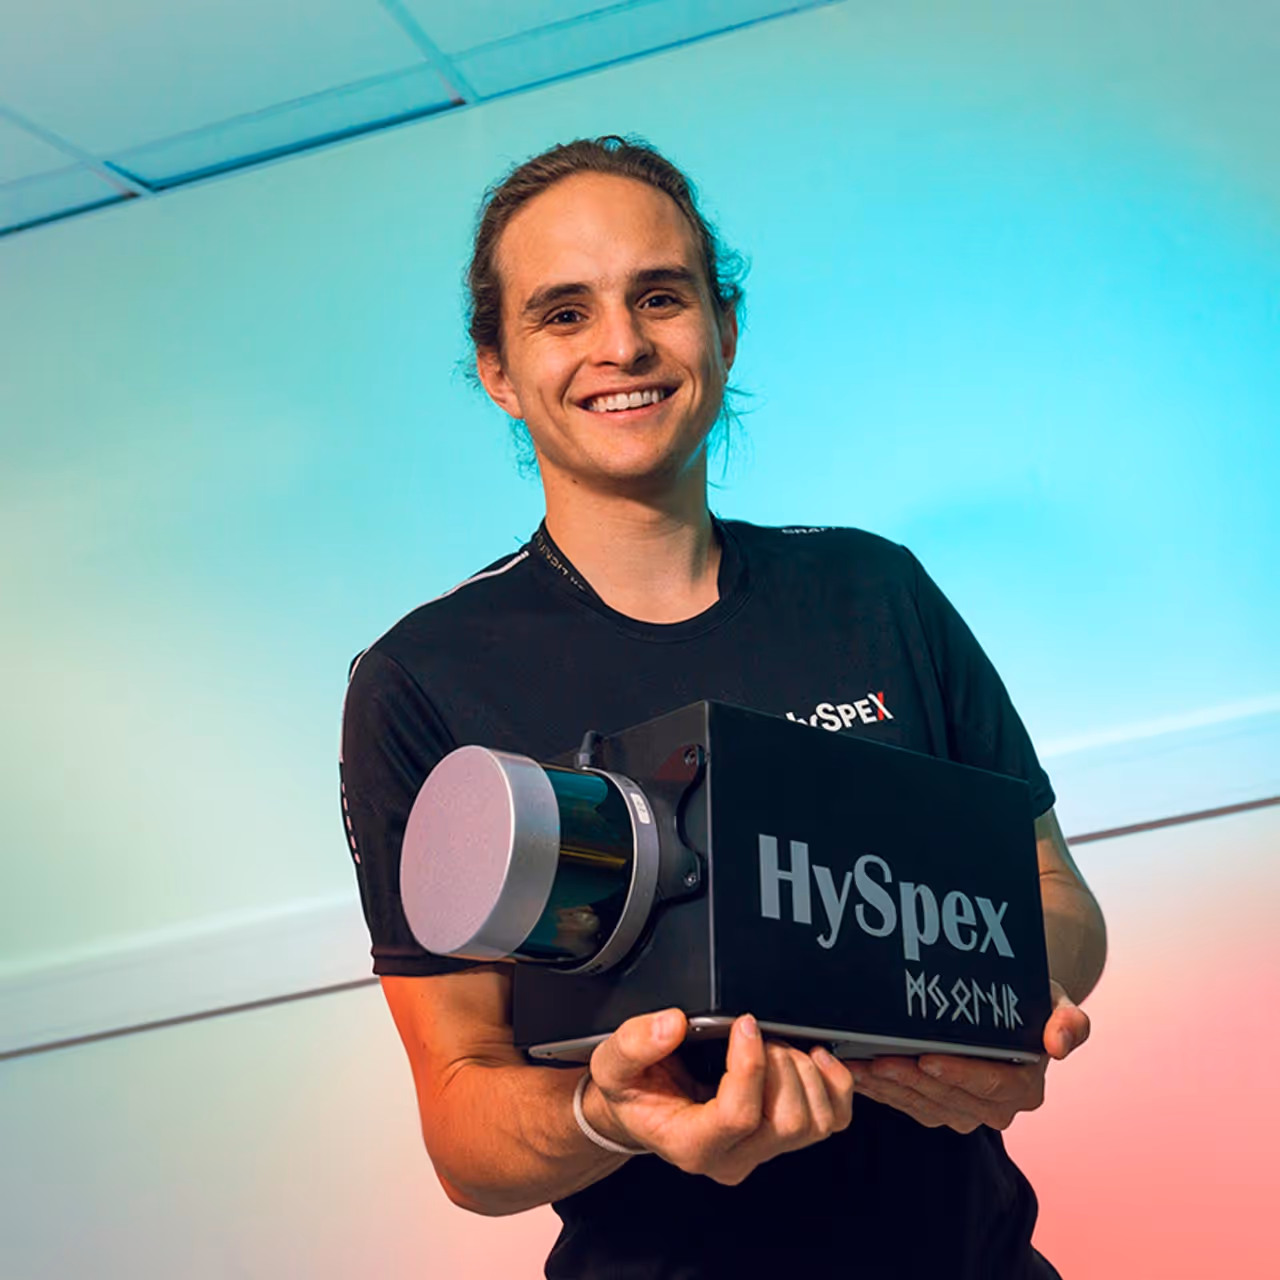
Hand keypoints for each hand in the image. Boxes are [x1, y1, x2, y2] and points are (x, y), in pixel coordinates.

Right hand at [586, 1009, 854, 1184]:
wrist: (641, 1108)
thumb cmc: (632, 1089)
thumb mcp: (612, 1064)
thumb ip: (634, 1043)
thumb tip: (673, 1024)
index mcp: (691, 1144)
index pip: (739, 1116)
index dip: (750, 1065)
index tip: (744, 1024)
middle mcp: (732, 1158)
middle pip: (786, 1121)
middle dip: (779, 1064)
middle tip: (757, 1034)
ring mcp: (762, 1152)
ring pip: (814, 1122)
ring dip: (803, 1072)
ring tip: (775, 1045)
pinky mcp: (784, 1139)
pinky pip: (832, 1120)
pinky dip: (834, 1084)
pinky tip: (813, 1058)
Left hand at [848, 979, 1089, 1133]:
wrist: (1009, 1008)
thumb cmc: (1029, 1002)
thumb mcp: (1056, 1002)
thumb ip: (1069, 1022)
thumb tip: (1060, 1044)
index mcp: (1025, 1088)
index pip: (990, 1087)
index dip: (958, 1075)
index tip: (927, 1059)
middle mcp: (996, 1108)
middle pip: (949, 1099)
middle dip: (912, 1081)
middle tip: (879, 1060)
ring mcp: (965, 1111)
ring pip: (923, 1106)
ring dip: (890, 1089)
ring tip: (858, 1067)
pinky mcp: (938, 1109)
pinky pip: (908, 1106)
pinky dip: (882, 1092)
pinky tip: (856, 1074)